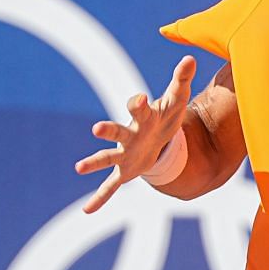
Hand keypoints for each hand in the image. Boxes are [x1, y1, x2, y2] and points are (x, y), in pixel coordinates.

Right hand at [75, 55, 195, 212]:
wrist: (158, 139)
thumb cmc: (166, 115)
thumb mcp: (177, 100)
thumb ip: (180, 80)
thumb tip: (190, 58)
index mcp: (143, 117)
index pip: (139, 108)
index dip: (139, 104)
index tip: (141, 99)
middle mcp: (129, 135)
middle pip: (118, 131)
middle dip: (109, 130)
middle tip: (96, 128)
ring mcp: (124, 154)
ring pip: (107, 159)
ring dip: (94, 163)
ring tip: (78, 168)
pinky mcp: (125, 172)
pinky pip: (110, 187)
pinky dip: (100, 198)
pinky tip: (87, 211)